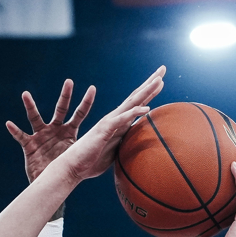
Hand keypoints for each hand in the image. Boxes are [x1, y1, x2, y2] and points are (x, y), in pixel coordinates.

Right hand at [6, 79, 96, 182]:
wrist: (51, 183)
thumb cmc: (65, 170)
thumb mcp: (81, 158)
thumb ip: (96, 149)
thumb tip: (115, 143)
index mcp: (69, 132)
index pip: (80, 113)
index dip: (86, 102)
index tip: (92, 88)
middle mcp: (55, 129)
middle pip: (60, 109)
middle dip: (65, 95)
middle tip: (69, 81)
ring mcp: (41, 136)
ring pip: (35, 118)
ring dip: (30, 106)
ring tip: (25, 94)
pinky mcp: (29, 146)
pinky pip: (21, 136)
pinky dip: (15, 130)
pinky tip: (9, 123)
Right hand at [63, 67, 165, 183]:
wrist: (73, 167)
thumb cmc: (91, 161)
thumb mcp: (114, 152)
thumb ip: (124, 144)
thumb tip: (135, 145)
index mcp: (117, 122)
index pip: (136, 103)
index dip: (148, 91)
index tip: (160, 81)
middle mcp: (114, 118)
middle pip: (135, 97)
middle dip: (150, 83)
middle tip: (163, 69)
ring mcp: (110, 122)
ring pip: (131, 103)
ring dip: (146, 91)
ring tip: (159, 79)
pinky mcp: (105, 130)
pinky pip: (122, 120)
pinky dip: (134, 113)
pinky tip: (146, 109)